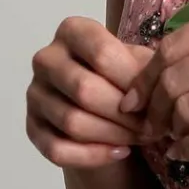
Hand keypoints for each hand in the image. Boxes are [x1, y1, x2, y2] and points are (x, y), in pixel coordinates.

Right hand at [27, 15, 156, 167]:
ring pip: (72, 122)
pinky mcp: (32, 128)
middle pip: (84, 90)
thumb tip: (153, 89)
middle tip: (151, 126)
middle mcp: (46, 59)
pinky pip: (58, 149)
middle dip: (124, 114)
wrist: (107, 111)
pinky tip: (120, 152)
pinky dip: (94, 156)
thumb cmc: (126, 80)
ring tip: (140, 137)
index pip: (101, 53)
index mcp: (72, 32)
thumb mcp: (140, 65)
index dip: (132, 80)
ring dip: (114, 135)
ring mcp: (34, 94)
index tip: (156, 98)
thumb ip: (147, 69)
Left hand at [138, 2, 188, 160]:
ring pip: (184, 110)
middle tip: (151, 124)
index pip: (170, 48)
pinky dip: (188, 149)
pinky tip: (185, 154)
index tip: (138, 95)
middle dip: (153, 107)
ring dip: (170, 129)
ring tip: (171, 138)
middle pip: (172, 80)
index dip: (147, 77)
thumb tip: (175, 62)